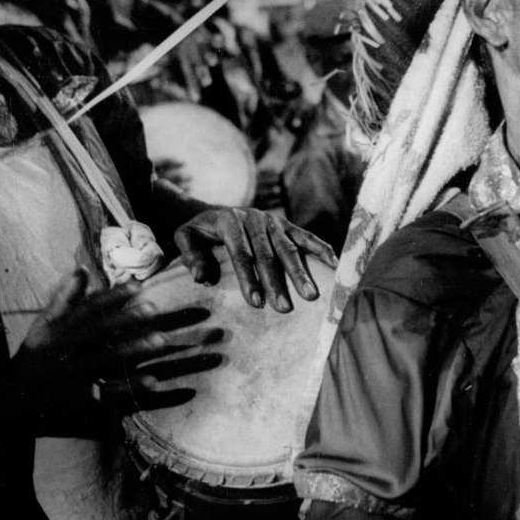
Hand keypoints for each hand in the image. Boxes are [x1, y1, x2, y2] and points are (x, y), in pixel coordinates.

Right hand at [10, 268, 221, 426]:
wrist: (5, 404)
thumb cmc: (30, 361)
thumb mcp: (41, 327)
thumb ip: (63, 299)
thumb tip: (83, 270)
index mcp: (56, 330)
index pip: (87, 308)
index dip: (113, 296)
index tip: (139, 286)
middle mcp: (63, 350)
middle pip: (98, 330)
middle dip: (126, 318)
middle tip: (155, 309)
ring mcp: (70, 375)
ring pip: (105, 359)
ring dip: (134, 350)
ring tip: (162, 341)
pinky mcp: (77, 399)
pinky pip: (107, 392)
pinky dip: (130, 387)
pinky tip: (154, 382)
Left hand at [174, 206, 337, 312]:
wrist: (213, 212)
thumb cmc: (199, 233)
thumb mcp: (185, 237)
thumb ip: (190, 255)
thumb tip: (202, 277)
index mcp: (229, 220)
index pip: (241, 253)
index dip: (248, 278)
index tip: (255, 303)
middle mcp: (255, 217)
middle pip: (268, 253)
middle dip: (277, 281)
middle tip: (284, 307)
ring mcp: (274, 220)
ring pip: (290, 247)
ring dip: (301, 272)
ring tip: (311, 295)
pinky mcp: (287, 224)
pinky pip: (307, 237)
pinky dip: (321, 250)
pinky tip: (334, 266)